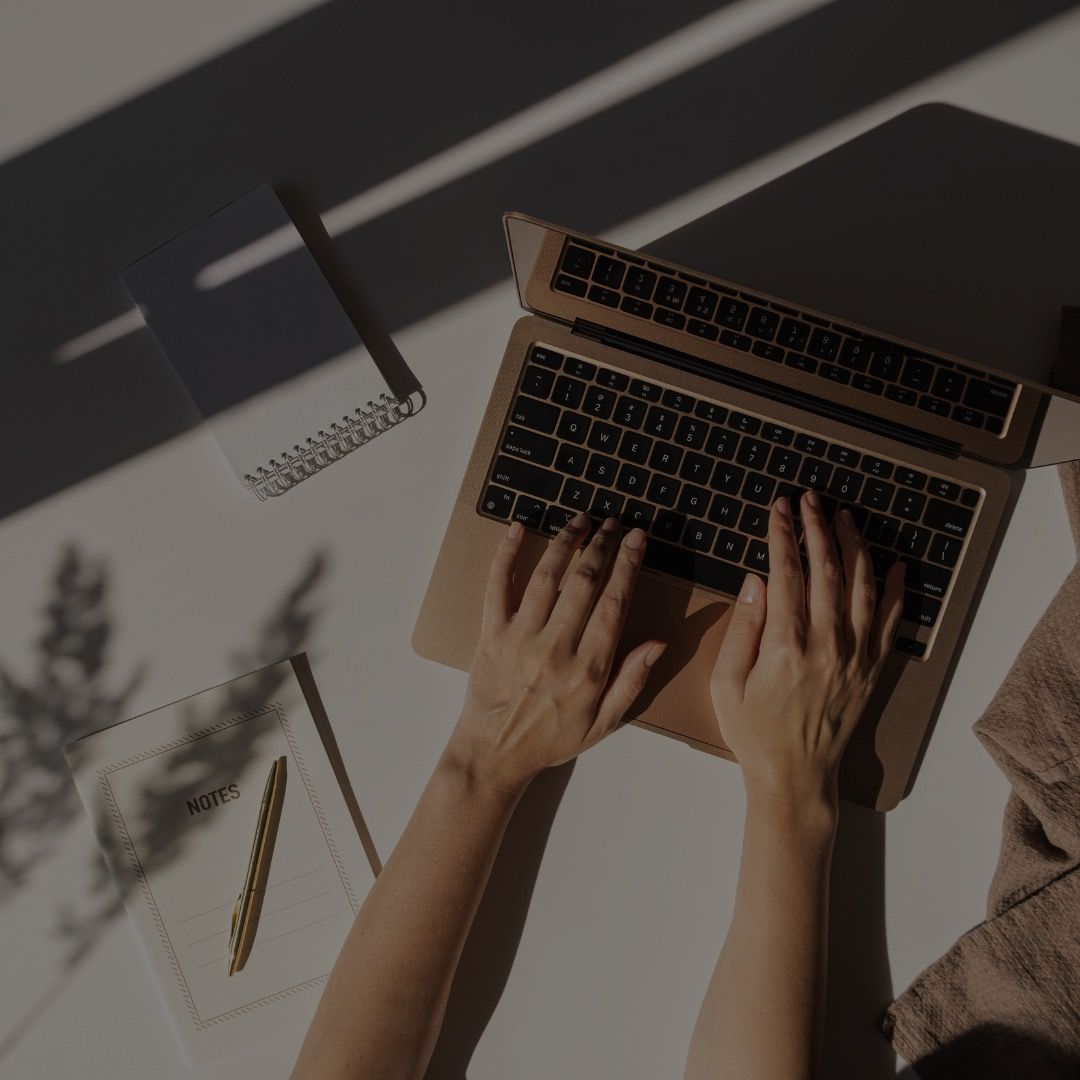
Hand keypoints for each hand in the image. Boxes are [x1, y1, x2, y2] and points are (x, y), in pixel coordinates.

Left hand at [447, 513, 666, 794]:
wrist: (494, 753)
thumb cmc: (552, 739)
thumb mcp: (604, 723)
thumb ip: (631, 681)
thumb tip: (657, 643)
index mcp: (588, 668)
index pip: (614, 603)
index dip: (627, 565)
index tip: (636, 538)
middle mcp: (554, 647)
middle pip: (584, 582)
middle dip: (602, 545)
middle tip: (614, 522)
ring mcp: (520, 637)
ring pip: (547, 576)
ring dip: (566, 542)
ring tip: (580, 520)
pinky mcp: (491, 634)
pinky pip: (498, 586)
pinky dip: (507, 555)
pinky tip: (519, 529)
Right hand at [710, 492, 904, 808]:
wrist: (795, 776)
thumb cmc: (754, 732)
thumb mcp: (726, 684)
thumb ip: (742, 629)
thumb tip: (756, 581)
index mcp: (786, 646)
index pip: (787, 573)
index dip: (783, 535)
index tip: (779, 508)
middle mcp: (827, 644)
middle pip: (827, 570)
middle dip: (817, 527)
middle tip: (810, 499)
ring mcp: (855, 656)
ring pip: (862, 586)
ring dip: (854, 545)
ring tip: (844, 516)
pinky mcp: (872, 669)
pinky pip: (890, 621)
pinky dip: (894, 590)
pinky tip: (893, 564)